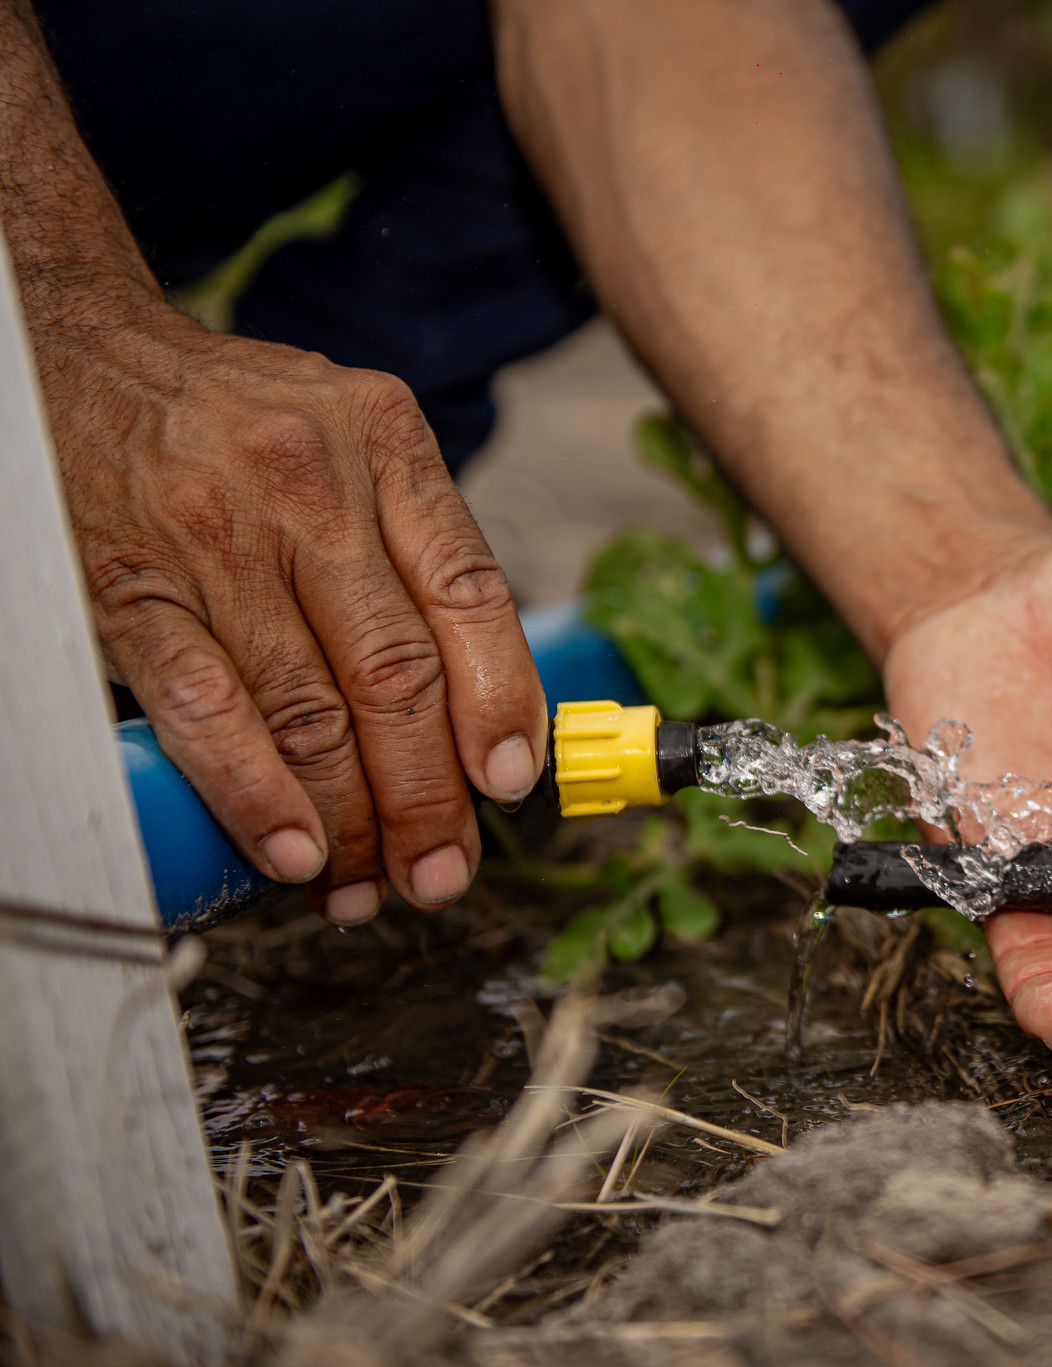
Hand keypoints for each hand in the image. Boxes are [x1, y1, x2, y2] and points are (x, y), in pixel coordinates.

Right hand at [45, 299, 546, 922]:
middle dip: (429, 793)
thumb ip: (413, 547)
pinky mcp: (130, 584)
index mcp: (385, 443)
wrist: (80, 351)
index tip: (512, 784)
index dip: (501, 703)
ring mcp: (214, 536)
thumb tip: (483, 702)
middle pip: (396, 672)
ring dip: (350, 816)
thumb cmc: (236, 419)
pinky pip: (206, 704)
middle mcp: (310, 486)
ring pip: (308, 706)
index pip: (471, 593)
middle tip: (444, 870)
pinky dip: (254, 790)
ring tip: (372, 881)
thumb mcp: (351, 438)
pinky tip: (291, 848)